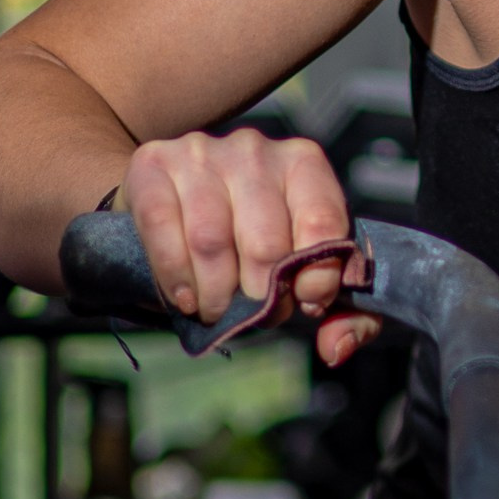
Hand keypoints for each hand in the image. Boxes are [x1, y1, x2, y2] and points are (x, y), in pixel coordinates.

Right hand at [115, 128, 379, 366]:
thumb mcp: (308, 272)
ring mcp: (201, 152)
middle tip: (253, 314)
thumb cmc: (251, 243)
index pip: (323, 224)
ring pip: (211, 241)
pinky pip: (161, 226)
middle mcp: (255, 149)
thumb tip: (335, 349)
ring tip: (215, 310)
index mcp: (304, 164)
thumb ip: (345, 315)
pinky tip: (184, 298)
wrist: (174, 205)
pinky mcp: (152, 164)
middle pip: (265, 243)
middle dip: (260, 296)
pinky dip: (174, 275)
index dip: (317, 279)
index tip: (305, 304)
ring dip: (214, 295)